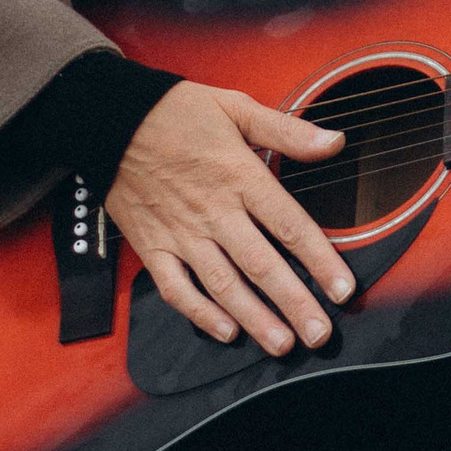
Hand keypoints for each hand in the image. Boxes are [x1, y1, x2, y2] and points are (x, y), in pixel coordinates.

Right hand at [106, 81, 353, 355]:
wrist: (107, 117)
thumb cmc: (175, 112)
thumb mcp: (236, 107)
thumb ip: (287, 131)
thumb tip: (334, 142)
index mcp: (239, 176)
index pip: (289, 225)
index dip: (320, 260)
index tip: (343, 289)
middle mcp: (213, 211)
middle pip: (261, 264)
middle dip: (294, 303)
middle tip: (319, 333)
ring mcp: (181, 233)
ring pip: (223, 284)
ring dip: (255, 318)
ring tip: (282, 343)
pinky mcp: (151, 246)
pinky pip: (176, 288)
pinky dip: (200, 313)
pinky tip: (226, 331)